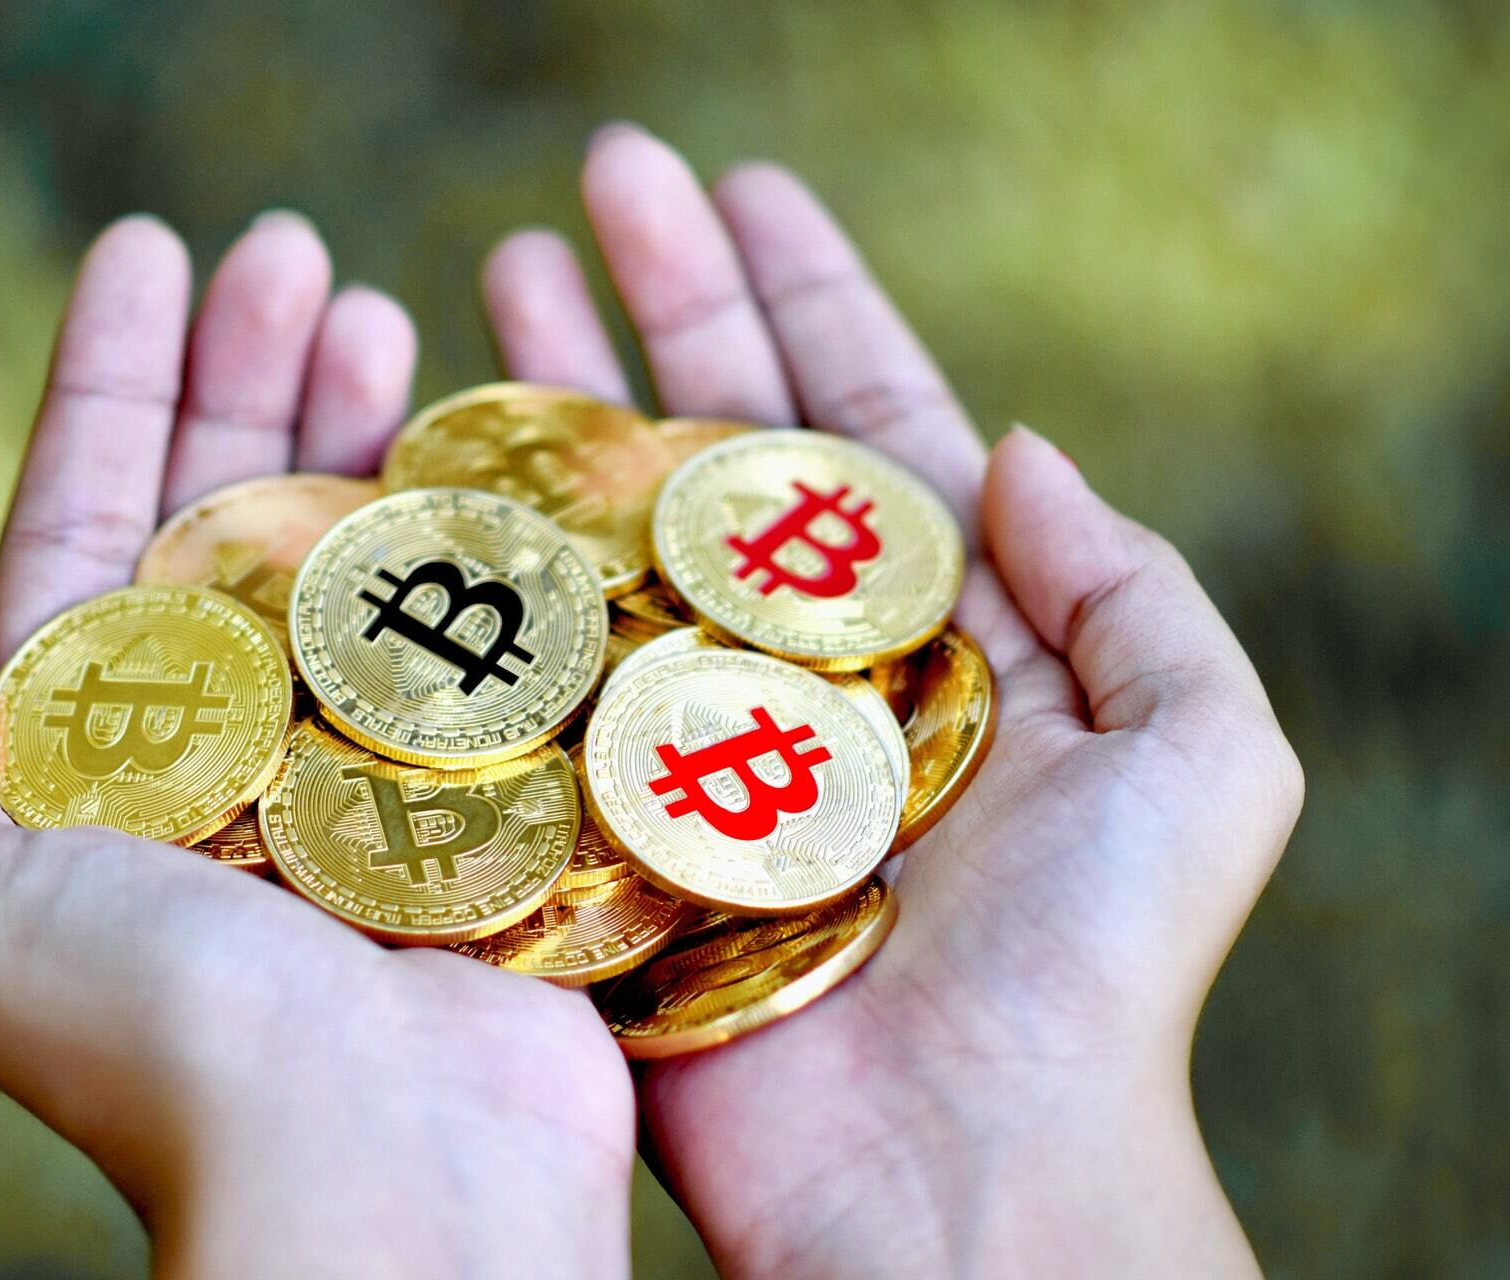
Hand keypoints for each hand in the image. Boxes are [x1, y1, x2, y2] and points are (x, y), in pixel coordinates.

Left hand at [0, 214, 633, 1278]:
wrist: (388, 1182)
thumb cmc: (168, 1043)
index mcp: (94, 765)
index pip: (84, 527)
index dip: (107, 384)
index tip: (151, 250)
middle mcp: (224, 759)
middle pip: (226, 519)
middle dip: (246, 376)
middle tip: (297, 252)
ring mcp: (362, 773)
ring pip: (355, 561)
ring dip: (362, 430)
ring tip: (388, 314)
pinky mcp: (484, 799)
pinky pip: (478, 639)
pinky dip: (480, 538)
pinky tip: (495, 446)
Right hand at [480, 124, 1303, 1277]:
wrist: (961, 1181)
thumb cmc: (1099, 976)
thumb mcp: (1200, 755)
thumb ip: (1132, 588)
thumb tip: (1020, 444)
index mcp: (932, 635)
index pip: (856, 424)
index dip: (802, 294)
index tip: (737, 185)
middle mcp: (796, 666)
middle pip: (714, 447)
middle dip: (657, 306)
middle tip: (588, 186)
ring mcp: (683, 735)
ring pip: (608, 532)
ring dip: (556, 401)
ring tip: (493, 277)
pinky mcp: (594, 819)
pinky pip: (529, 673)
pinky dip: (482, 573)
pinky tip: (428, 469)